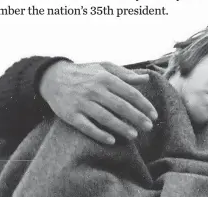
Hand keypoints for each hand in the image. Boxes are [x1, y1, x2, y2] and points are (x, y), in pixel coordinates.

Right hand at [39, 60, 157, 144]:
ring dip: (121, 127)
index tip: (154, 115)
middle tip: (149, 127)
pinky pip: (87, 127)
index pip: (129, 92)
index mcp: (105, 77)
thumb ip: (125, 74)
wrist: (53, 78)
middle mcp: (95, 90)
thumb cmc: (84, 72)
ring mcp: (82, 103)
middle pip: (120, 106)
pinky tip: (111, 140)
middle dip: (137, 118)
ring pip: (105, 118)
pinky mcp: (71, 115)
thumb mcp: (104, 67)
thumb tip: (146, 79)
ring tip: (134, 135)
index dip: (143, 104)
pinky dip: (99, 134)